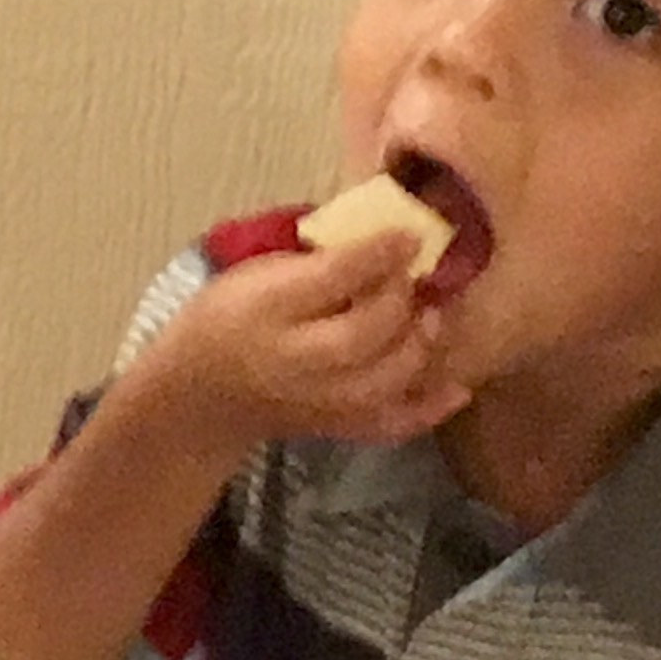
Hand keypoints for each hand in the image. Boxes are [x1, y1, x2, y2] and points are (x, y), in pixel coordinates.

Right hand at [126, 229, 460, 456]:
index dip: (380, 252)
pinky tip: (458, 388)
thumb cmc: (229, 318)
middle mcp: (297, 361)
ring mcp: (322, 402)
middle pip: (366, 332)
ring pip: (387, 378)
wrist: (202, 395)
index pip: (333, 277)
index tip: (411, 230)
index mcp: (269, 309)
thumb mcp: (256, 273)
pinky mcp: (338, 428)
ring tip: (430, 315)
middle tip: (413, 274)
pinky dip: (429, 409)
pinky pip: (393, 425)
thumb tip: (381, 238)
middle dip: (401, 299)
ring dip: (420, 342)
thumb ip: (313, 258)